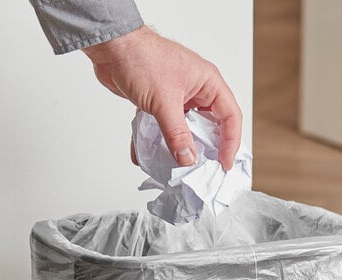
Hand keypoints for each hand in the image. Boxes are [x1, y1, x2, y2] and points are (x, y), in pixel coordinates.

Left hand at [83, 26, 241, 170]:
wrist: (111, 47)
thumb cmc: (141, 59)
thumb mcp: (164, 102)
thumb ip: (177, 134)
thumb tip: (188, 159)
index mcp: (208, 83)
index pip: (230, 117)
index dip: (230, 143)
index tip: (224, 164)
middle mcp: (197, 90)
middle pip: (210, 126)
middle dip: (206, 149)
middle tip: (203, 169)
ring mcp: (178, 97)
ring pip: (186, 129)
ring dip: (179, 147)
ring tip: (175, 167)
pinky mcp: (159, 103)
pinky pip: (164, 127)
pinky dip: (156, 141)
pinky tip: (146, 155)